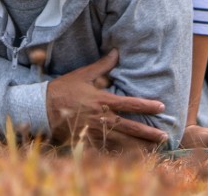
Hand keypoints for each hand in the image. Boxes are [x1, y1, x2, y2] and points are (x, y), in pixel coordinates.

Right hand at [46, 49, 168, 152]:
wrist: (43, 108)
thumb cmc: (64, 89)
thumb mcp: (83, 74)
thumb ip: (103, 65)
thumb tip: (116, 51)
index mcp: (102, 100)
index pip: (130, 104)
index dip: (147, 105)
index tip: (161, 106)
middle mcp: (101, 118)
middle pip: (130, 127)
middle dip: (148, 133)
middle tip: (164, 136)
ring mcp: (95, 132)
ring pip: (122, 142)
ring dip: (139, 145)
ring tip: (154, 149)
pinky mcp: (88, 141)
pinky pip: (107, 149)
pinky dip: (121, 153)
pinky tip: (132, 156)